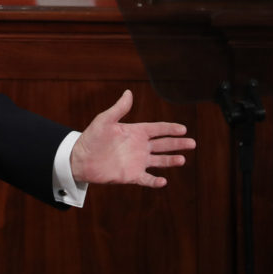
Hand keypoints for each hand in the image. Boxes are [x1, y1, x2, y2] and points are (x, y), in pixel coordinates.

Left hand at [70, 89, 194, 187]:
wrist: (80, 158)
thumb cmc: (91, 138)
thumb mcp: (104, 120)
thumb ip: (118, 109)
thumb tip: (128, 92)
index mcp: (135, 132)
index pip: (157, 129)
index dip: (170, 129)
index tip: (183, 128)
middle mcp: (139, 146)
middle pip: (163, 144)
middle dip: (177, 143)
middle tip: (192, 143)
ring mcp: (137, 161)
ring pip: (159, 161)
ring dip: (171, 160)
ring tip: (182, 159)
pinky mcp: (132, 175)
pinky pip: (147, 178)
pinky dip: (155, 181)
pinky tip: (163, 181)